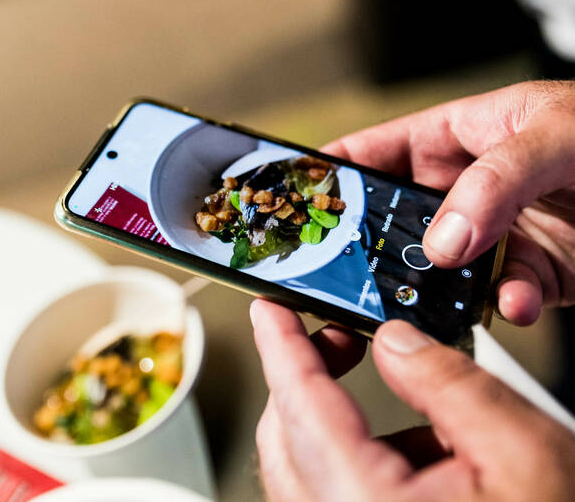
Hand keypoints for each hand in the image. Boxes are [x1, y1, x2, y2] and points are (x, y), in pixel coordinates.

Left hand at [251, 300, 574, 501]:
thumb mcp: (523, 452)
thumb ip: (448, 384)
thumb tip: (397, 343)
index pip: (301, 405)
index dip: (282, 345)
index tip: (271, 310)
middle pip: (288, 439)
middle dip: (305, 378)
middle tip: (338, 338)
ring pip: (307, 469)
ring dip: (334, 419)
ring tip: (395, 395)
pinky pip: (333, 497)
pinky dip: (359, 461)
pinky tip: (416, 454)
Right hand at [322, 80, 574, 324]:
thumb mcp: (558, 132)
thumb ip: (495, 179)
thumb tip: (444, 238)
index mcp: (466, 135)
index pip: (381, 150)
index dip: (337, 171)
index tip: (302, 197)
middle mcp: (475, 188)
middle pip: (400, 218)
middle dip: (376, 245)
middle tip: (353, 268)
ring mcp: (502, 234)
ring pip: (441, 268)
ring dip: (436, 287)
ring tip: (433, 295)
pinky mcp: (536, 274)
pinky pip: (499, 296)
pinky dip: (503, 306)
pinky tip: (512, 302)